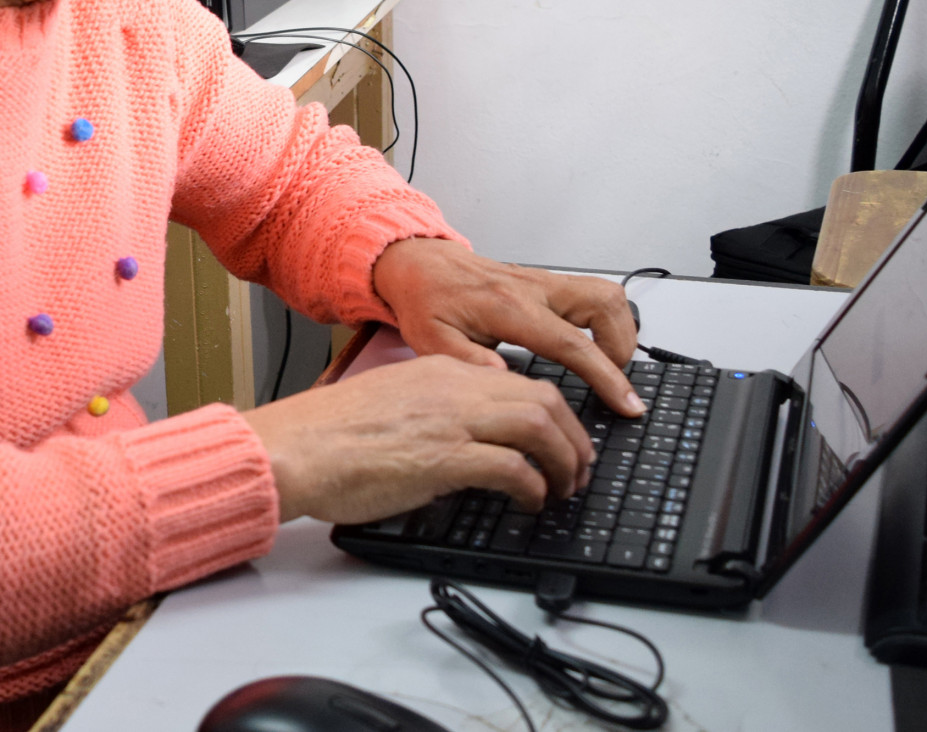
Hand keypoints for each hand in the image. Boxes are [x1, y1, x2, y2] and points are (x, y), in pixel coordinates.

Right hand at [243, 355, 593, 523]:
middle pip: (544, 399)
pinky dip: (534, 486)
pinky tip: (532, 501)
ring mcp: (452, 420)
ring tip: (566, 487)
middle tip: (580, 466)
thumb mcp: (394, 402)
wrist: (293, 447)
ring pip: (539, 426)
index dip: (555, 412)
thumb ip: (437, 410)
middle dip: (574, 436)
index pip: (522, 382)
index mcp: (443, 370)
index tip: (564, 437)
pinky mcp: (444, 458)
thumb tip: (468, 440)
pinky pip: (513, 468)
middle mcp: (455, 387)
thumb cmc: (328, 434)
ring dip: (564, 460)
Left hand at [373, 238, 644, 416]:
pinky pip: (593, 295)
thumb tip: (506, 381)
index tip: (625, 402)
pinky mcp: (548, 283)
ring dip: (619, 331)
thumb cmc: (427, 302)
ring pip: (608, 294)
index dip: (606, 376)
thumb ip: (468, 362)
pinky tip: (592, 346)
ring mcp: (545, 282)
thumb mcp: (433, 342)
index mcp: (509, 308)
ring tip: (607, 365)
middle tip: (614, 381)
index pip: (572, 343)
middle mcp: (535, 289)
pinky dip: (605, 322)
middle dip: (623, 347)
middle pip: (606, 305)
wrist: (421, 265)